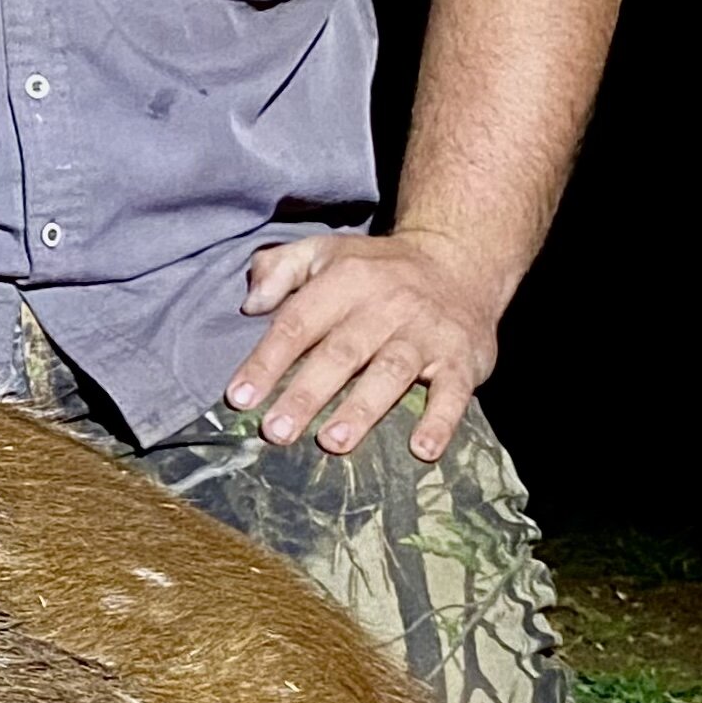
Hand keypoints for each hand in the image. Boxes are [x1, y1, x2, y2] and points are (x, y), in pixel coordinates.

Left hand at [229, 232, 506, 460]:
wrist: (459, 261)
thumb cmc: (375, 268)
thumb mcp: (323, 252)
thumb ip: (278, 270)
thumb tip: (249, 304)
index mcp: (345, 280)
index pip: (297, 323)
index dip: (266, 361)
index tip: (239, 398)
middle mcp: (386, 306)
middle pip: (340, 354)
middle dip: (306, 394)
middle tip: (275, 433)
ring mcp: (426, 333)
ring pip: (390, 372)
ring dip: (361, 410)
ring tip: (332, 443)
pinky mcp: (462, 359)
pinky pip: (454, 392)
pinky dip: (440, 421)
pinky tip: (422, 450)